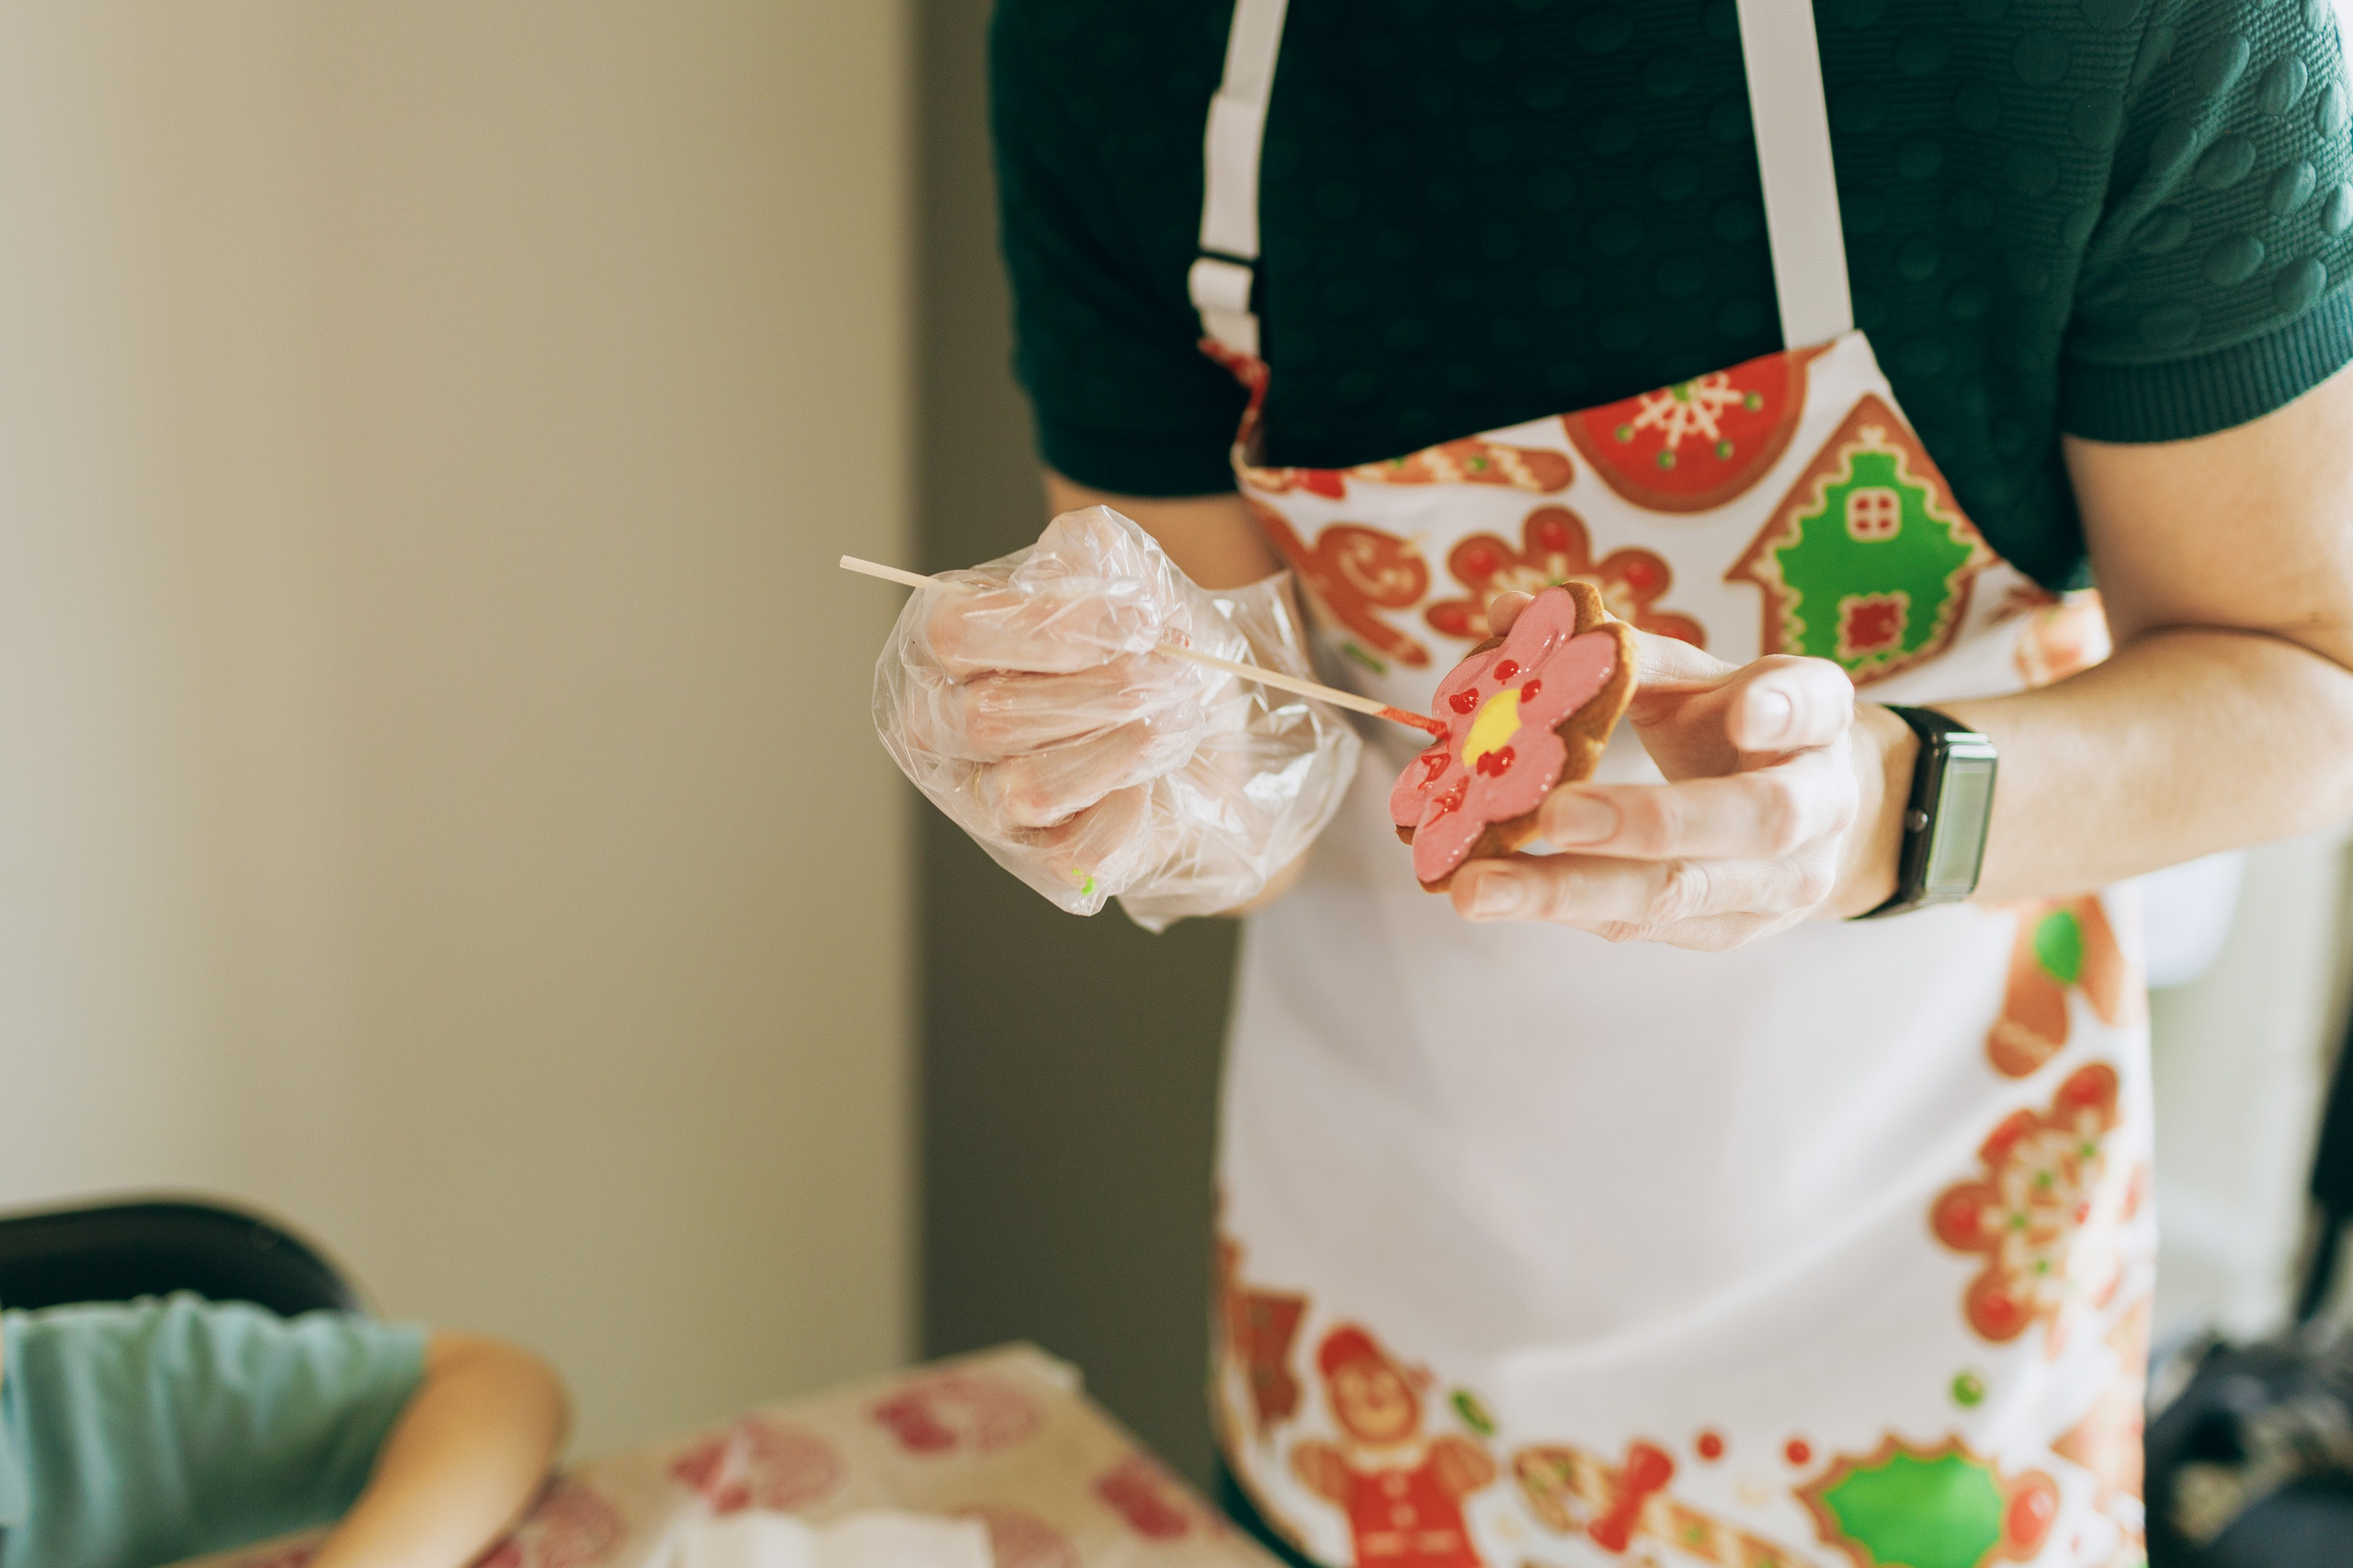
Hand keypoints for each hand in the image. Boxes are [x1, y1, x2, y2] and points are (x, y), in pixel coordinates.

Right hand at [892, 507, 1211, 901]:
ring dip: (1125, 749)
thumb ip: (1102, 553)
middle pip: (990, 715)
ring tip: (1177, 720)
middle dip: (1107, 693)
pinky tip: (1151, 784)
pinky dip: (1132, 811)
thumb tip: (1082, 548)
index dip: (1053, 626)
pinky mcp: (1038, 863)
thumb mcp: (1135, 583)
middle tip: (1178, 676)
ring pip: (1031, 787)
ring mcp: (981, 803)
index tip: (1142, 621)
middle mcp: (938, 728)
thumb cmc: (1152, 652)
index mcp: (943, 642)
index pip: (957, 632)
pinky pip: (1080, 848)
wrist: (1213, 738)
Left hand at [1447, 591, 1913, 949]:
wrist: (1805, 819)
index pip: (1813, 705)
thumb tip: (1508, 611)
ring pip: (1680, 893)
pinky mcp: (1729, 932)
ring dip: (1571, 892)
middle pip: (1753, 820)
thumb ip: (1615, 650)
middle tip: (1553, 816)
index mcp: (1817, 717)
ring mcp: (1781, 884)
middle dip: (1648, 820)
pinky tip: (1500, 896)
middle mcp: (1819, 806)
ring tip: (1478, 889)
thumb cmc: (1732, 728)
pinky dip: (1565, 911)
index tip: (1744, 708)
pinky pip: (1643, 926)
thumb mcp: (1696, 678)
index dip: (1782, 707)